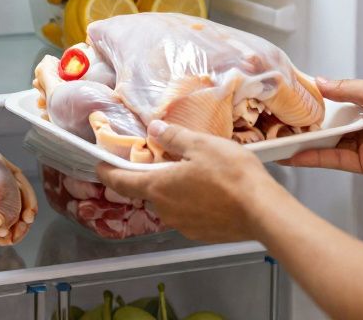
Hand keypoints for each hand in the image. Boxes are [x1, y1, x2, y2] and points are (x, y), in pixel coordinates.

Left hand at [96, 120, 283, 242]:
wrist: (262, 211)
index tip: (99, 166)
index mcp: (159, 187)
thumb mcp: (201, 145)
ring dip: (175, 189)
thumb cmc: (231, 174)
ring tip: (194, 172)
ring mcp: (184, 225)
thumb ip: (174, 137)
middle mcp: (166, 210)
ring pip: (170, 203)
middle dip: (152, 176)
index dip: (108, 173)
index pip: (122, 182)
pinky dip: (192, 202)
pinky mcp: (202, 233)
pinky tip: (210, 191)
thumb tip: (155, 129)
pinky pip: (188, 214)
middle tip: (164, 159)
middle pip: (149, 191)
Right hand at [284, 78, 362, 180]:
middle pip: (328, 126)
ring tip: (278, 141)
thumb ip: (343, 89)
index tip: (290, 102)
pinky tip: (295, 155)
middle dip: (305, 126)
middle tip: (276, 123)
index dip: (314, 103)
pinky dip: (315, 158)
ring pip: (328, 145)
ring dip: (305, 143)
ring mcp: (362, 146)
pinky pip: (335, 160)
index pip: (334, 103)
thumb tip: (319, 81)